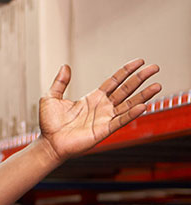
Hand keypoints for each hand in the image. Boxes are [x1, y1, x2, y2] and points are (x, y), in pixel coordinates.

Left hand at [37, 60, 160, 163]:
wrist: (48, 143)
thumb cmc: (49, 124)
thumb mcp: (52, 97)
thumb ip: (60, 82)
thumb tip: (65, 66)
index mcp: (93, 98)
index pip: (115, 81)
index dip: (127, 71)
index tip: (139, 62)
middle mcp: (102, 107)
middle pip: (126, 90)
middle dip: (140, 79)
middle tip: (155, 68)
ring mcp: (105, 118)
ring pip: (128, 105)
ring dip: (143, 96)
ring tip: (157, 86)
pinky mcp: (104, 130)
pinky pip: (120, 121)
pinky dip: (131, 114)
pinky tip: (143, 106)